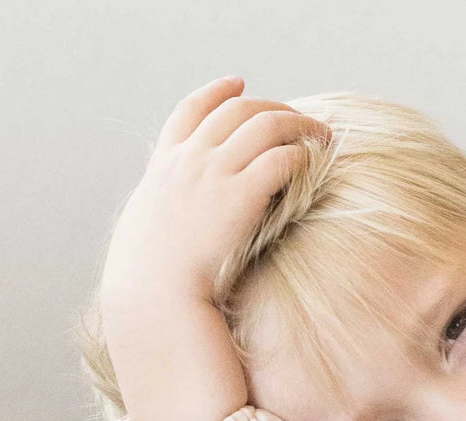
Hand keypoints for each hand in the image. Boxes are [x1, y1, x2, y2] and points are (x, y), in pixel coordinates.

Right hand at [101, 76, 329, 305]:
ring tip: (321, 135)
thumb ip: (160, 208)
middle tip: (298, 118)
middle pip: (237, 110)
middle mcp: (190, 159)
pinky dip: (302, 155)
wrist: (155, 292)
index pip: (190, 110)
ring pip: (266, 124)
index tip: (237, 82)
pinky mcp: (242, 195)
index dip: (217, 91)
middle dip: (273, 106)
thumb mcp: (143, 227)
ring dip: (299, 124)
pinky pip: (282, 159)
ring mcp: (215, 173)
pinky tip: (314, 163)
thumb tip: (165, 218)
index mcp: (164, 165)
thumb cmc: (148, 276)